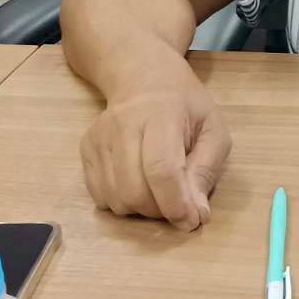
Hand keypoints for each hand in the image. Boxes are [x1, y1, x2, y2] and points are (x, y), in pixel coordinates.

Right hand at [80, 68, 231, 230]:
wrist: (143, 76)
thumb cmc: (185, 105)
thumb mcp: (213, 129)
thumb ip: (207, 170)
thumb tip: (196, 215)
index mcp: (161, 113)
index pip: (161, 168)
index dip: (176, 203)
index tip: (191, 221)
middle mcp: (123, 124)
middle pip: (134, 190)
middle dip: (161, 210)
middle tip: (178, 203)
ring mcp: (99, 137)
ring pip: (116, 199)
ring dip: (142, 209)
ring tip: (159, 190)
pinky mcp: (86, 149)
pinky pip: (101, 197)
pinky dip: (123, 202)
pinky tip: (139, 182)